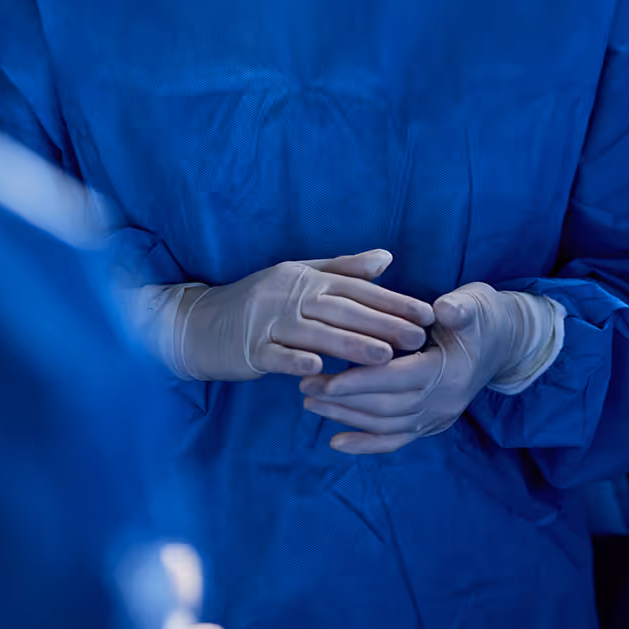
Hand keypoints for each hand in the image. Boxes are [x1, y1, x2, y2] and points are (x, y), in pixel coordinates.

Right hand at [175, 250, 434, 382]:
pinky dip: (295, 361)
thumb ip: (343, 268)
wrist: (201, 322)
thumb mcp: (298, 276)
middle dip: (382, 323)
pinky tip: (318, 370)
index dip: (393, 301)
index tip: (427, 314)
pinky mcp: (250, 348)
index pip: (357, 289)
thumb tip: (387, 258)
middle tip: (418, 338)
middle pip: (341, 310)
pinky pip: (275, 355)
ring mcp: (268, 322)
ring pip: (315, 333)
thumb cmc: (257, 301)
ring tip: (384, 356)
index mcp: (305, 278)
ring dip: (350, 345)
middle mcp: (290, 296)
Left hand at [300, 282, 553, 454]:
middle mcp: (443, 402)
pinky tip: (336, 443)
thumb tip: (443, 309)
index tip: (326, 379)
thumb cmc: (482, 317)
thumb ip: (459, 308)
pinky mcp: (430, 423)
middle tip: (305, 386)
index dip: (361, 381)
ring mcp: (437, 417)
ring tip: (310, 401)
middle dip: (343, 399)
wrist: (505, 342)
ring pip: (385, 424)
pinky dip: (365, 443)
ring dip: (346, 416)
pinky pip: (395, 439)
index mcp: (449, 372)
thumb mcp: (475, 304)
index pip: (398, 380)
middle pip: (385, 406)